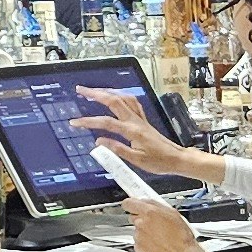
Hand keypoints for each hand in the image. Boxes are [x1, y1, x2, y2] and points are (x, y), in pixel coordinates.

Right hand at [71, 89, 197, 175]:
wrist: (177, 158)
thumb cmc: (159, 161)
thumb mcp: (136, 160)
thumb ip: (117, 149)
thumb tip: (99, 141)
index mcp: (132, 131)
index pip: (106, 123)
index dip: (89, 121)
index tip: (75, 122)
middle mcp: (136, 121)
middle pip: (113, 101)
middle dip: (95, 93)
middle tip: (80, 90)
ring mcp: (140, 119)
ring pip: (123, 98)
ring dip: (107, 92)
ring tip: (94, 91)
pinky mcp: (143, 120)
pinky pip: (132, 102)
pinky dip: (120, 96)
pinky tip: (114, 96)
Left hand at [124, 198, 206, 251]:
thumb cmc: (181, 237)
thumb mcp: (173, 213)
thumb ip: (156, 205)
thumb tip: (147, 202)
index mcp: (149, 212)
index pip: (128, 203)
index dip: (132, 204)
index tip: (134, 206)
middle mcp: (141, 223)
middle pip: (133, 217)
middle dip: (141, 219)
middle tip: (154, 223)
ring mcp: (138, 236)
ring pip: (137, 230)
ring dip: (145, 231)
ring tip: (159, 236)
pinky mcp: (139, 247)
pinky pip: (138, 242)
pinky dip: (145, 242)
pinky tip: (157, 243)